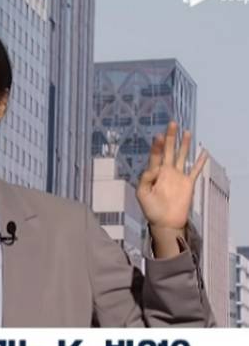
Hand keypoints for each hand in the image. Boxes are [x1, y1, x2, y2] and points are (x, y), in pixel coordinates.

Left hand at [136, 121, 207, 256]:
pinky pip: (195, 170)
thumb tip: (154, 167)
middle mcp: (166, 171)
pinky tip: (203, 152)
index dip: (156, 146)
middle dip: (169, 137)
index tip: (158, 136)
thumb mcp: (142, 194)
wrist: (164, 221)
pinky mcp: (188, 183)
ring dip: (184, 144)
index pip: (155, 155)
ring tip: (186, 132)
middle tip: (171, 124)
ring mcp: (177, 176)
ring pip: (181, 156)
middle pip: (168, 150)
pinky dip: (199, 162)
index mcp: (154, 172)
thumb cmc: (150, 209)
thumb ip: (145, 179)